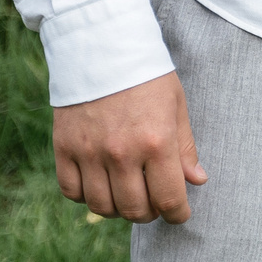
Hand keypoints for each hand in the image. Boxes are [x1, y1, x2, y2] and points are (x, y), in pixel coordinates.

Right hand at [53, 69, 206, 222]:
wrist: (102, 46)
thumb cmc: (147, 76)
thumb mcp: (176, 106)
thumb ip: (185, 147)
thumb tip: (197, 181)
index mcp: (157, 142)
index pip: (169, 199)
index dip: (177, 214)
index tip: (180, 214)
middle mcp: (122, 153)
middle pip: (135, 210)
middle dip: (150, 214)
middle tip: (154, 203)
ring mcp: (89, 153)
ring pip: (102, 207)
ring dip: (118, 209)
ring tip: (128, 195)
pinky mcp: (64, 148)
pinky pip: (71, 191)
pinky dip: (86, 196)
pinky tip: (100, 184)